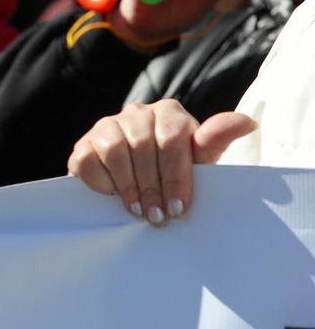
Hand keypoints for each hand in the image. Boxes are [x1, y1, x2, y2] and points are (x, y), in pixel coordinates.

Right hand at [67, 100, 256, 224]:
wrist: (134, 183)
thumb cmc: (173, 172)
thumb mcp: (196, 161)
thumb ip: (215, 142)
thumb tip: (247, 123)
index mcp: (169, 113)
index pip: (172, 138)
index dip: (175, 176)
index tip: (178, 207)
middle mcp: (137, 112)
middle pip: (143, 146)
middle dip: (151, 186)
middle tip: (157, 216)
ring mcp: (107, 125)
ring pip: (114, 150)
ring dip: (127, 186)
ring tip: (137, 210)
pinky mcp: (83, 143)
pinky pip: (88, 160)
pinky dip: (101, 182)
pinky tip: (112, 196)